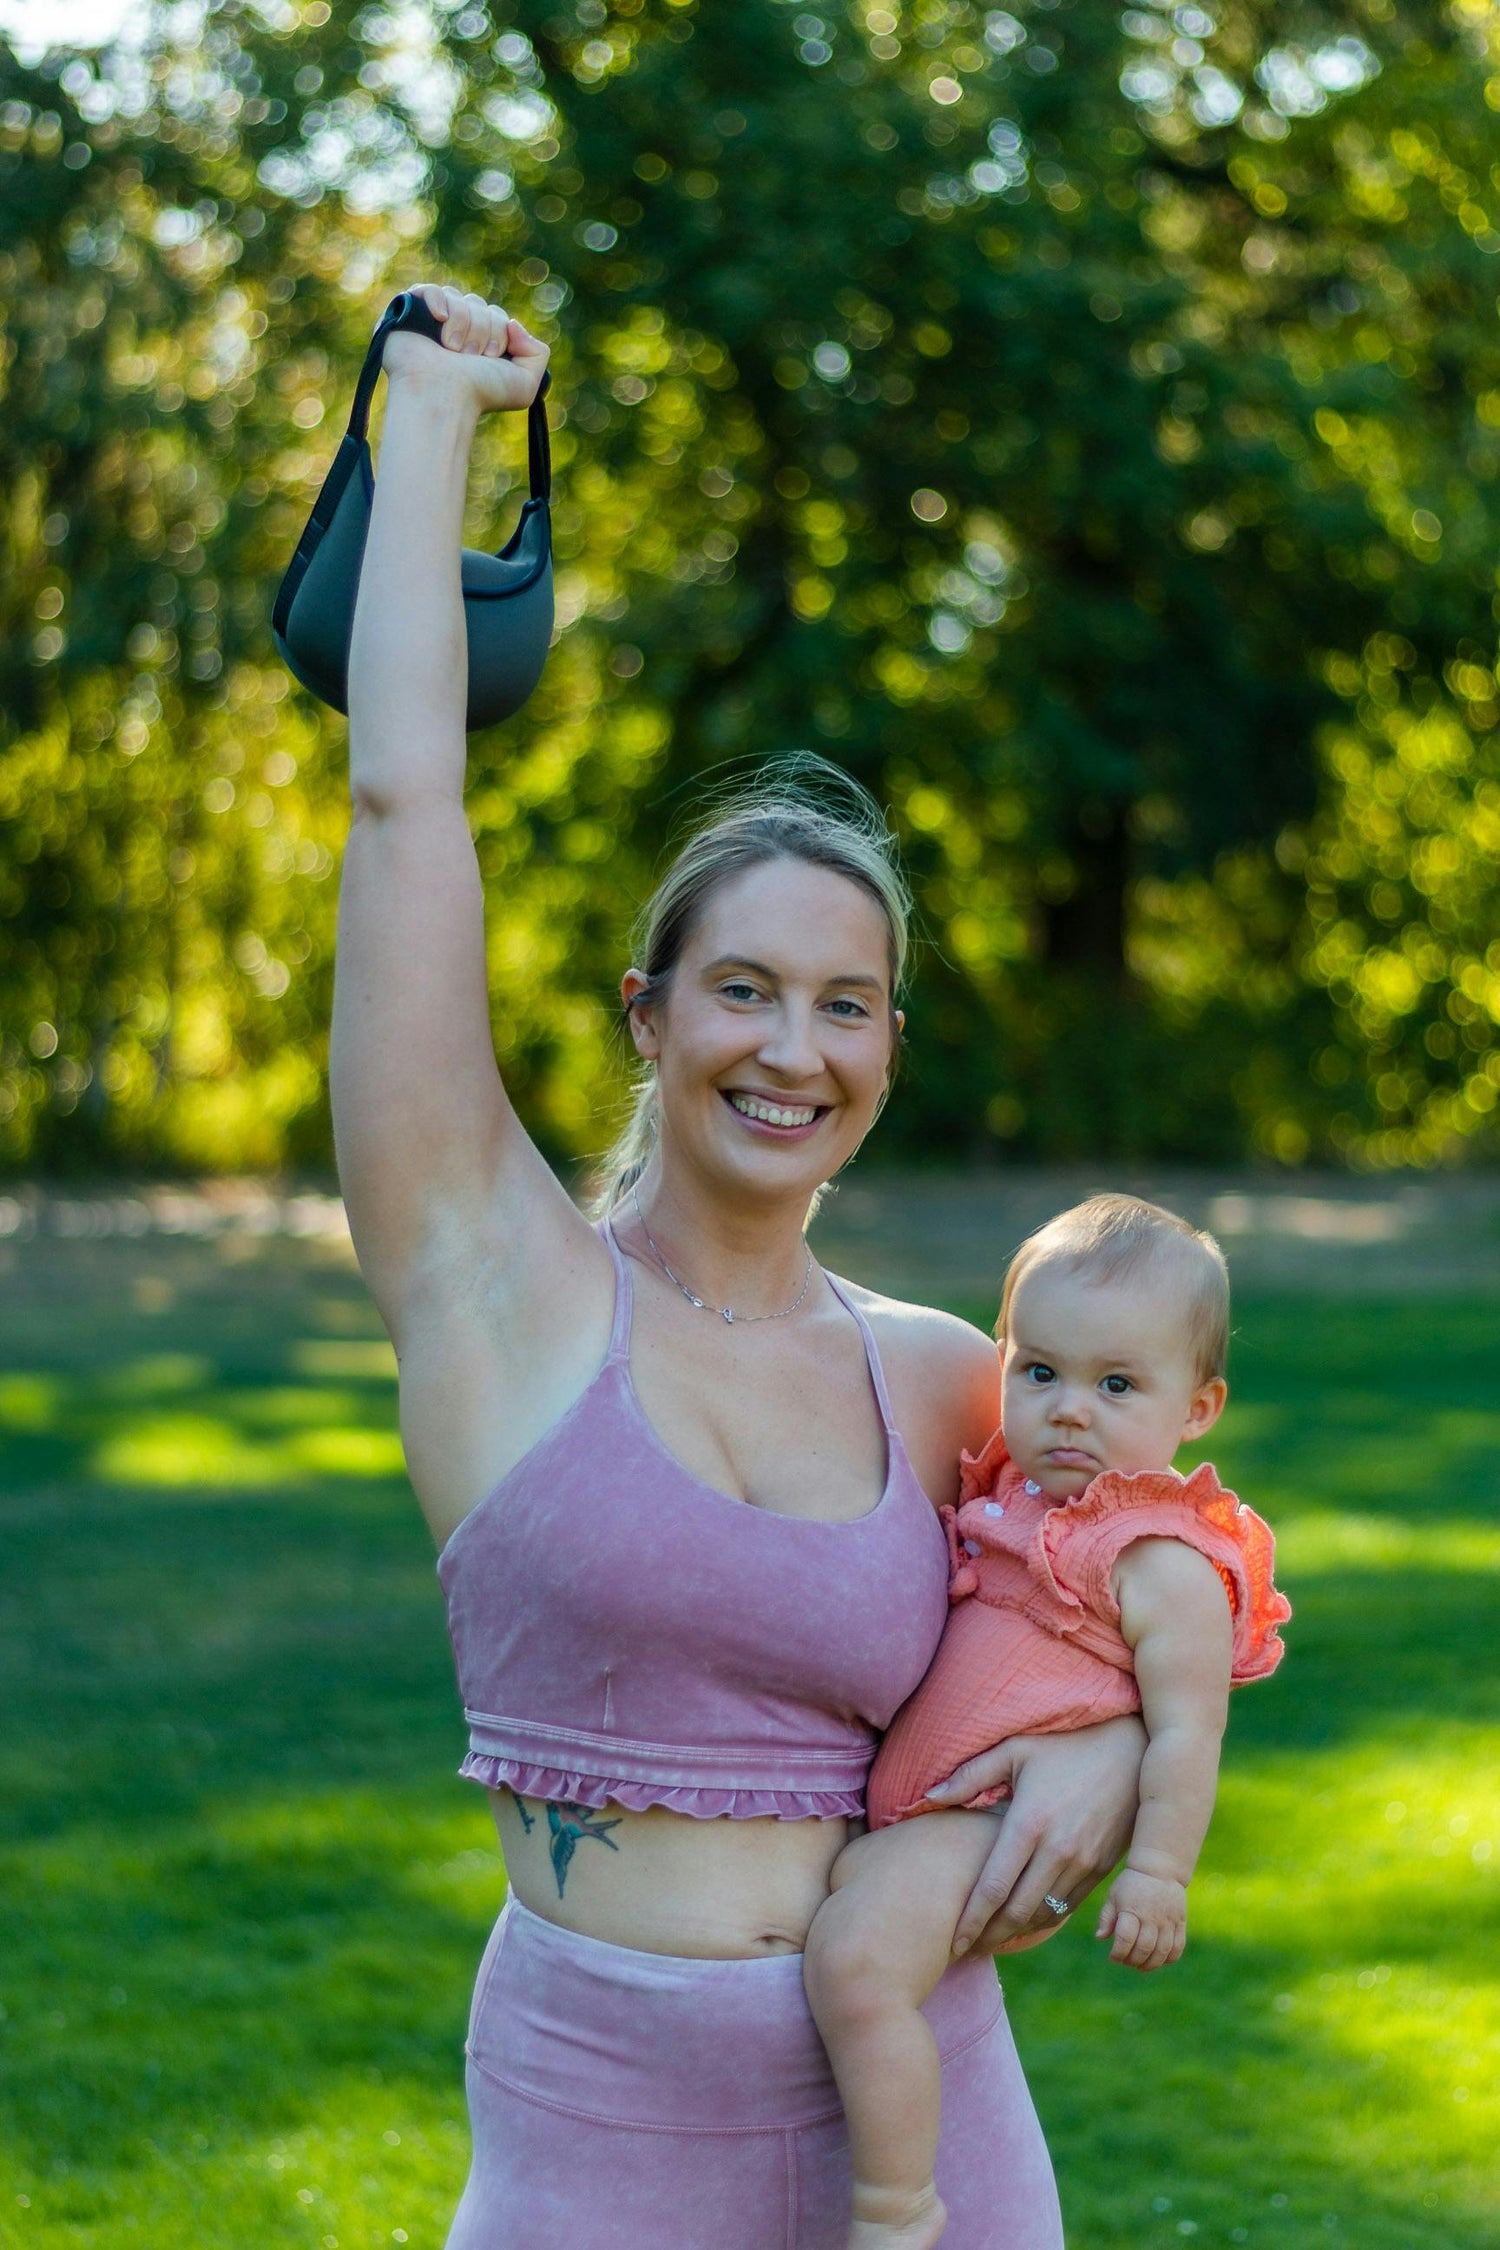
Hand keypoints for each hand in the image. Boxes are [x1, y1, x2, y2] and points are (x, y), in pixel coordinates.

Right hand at [383, 282, 549, 416]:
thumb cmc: (480, 394)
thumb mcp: (526, 384)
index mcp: (478, 346)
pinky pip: (429, 289)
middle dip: (482, 330)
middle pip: (480, 305)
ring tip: (452, 350)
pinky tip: (439, 320)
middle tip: (470, 357)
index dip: (499, 332)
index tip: (489, 357)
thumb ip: (537, 353)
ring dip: (462, 324)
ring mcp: (430, 323)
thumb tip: (514, 323)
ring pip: (459, 298)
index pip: (496, 316)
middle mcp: (455, 333)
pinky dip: (438, 301)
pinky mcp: (408, 313)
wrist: (445, 395)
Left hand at [927, 1715, 1145, 1953]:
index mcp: (1029, 1823)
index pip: (993, 1887)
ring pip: (1043, 1915)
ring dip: (1015, 1933)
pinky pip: (1068, 1907)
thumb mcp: (1015, 1750)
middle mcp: (1057, 1850)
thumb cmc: (1064, 1745)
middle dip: (988, 1936)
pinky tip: (1024, 1922)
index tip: (953, 1942)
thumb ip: (970, 1776)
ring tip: (990, 1940)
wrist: (1131, 1751)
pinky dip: (1043, 1920)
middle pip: (1016, 1912)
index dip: (971, 1920)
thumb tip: (929, 1798)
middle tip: (965, 1950)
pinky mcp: (1101, 1869)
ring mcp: (1083, 1863)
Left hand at [1095, 1867, 1186, 1969]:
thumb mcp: (1114, 1895)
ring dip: (1151, 1964)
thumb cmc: (1132, 1883)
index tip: (1113, 1957)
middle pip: (1144, 1948)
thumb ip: (1106, 1917)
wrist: (1160, 1868)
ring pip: (1162, 1951)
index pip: (1125, 1939)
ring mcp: (1168, 1920)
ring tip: (1141, 1966)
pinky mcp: (1180, 1922)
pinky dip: (1169, 1958)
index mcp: (1132, 1909)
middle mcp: (1152, 1916)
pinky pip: (1178, 1946)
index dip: (1118, 1953)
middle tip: (1126, 1961)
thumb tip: (1100, 1937)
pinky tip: (1159, 1960)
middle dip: (1133, 1961)